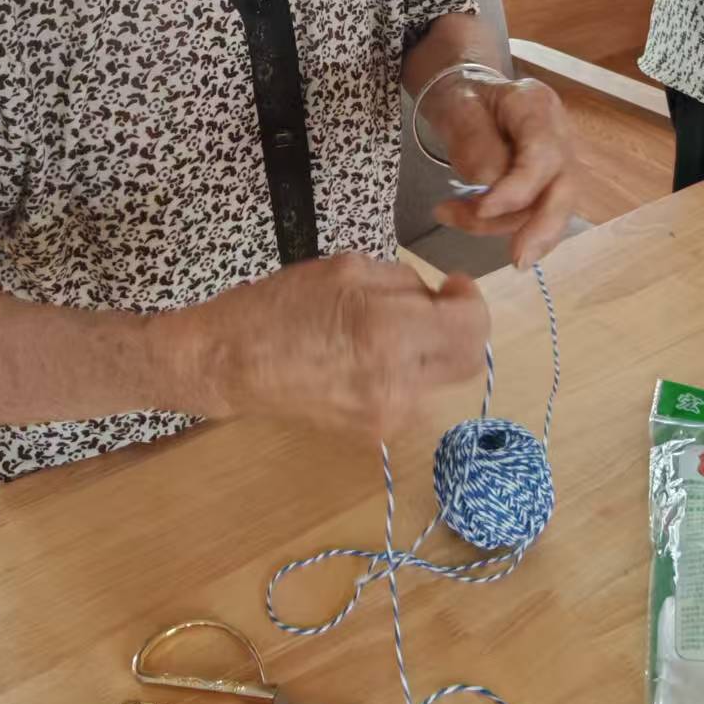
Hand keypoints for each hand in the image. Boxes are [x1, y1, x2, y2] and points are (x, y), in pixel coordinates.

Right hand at [197, 255, 488, 441]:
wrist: (232, 363)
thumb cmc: (282, 304)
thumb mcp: (349, 269)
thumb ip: (404, 282)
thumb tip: (439, 297)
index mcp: (390, 330)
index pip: (472, 325)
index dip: (471, 300)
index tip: (452, 287)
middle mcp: (398, 381)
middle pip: (470, 360)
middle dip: (460, 329)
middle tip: (433, 307)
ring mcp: (388, 414)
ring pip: (442, 378)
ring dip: (431, 351)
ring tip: (386, 332)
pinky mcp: (375, 433)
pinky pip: (413, 396)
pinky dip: (405, 373)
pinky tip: (366, 358)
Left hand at [421, 72, 575, 268]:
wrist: (468, 97)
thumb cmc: (463, 99)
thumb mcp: (458, 109)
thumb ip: (476, 145)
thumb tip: (492, 188)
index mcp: (538, 107)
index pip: (543, 156)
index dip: (518, 189)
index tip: (482, 209)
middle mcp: (559, 136)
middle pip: (565, 190)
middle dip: (542, 229)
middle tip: (517, 260)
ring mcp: (558, 163)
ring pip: (547, 210)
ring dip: (498, 225)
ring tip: (449, 213)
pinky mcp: (546, 186)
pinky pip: (534, 215)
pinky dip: (501, 227)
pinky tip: (467, 221)